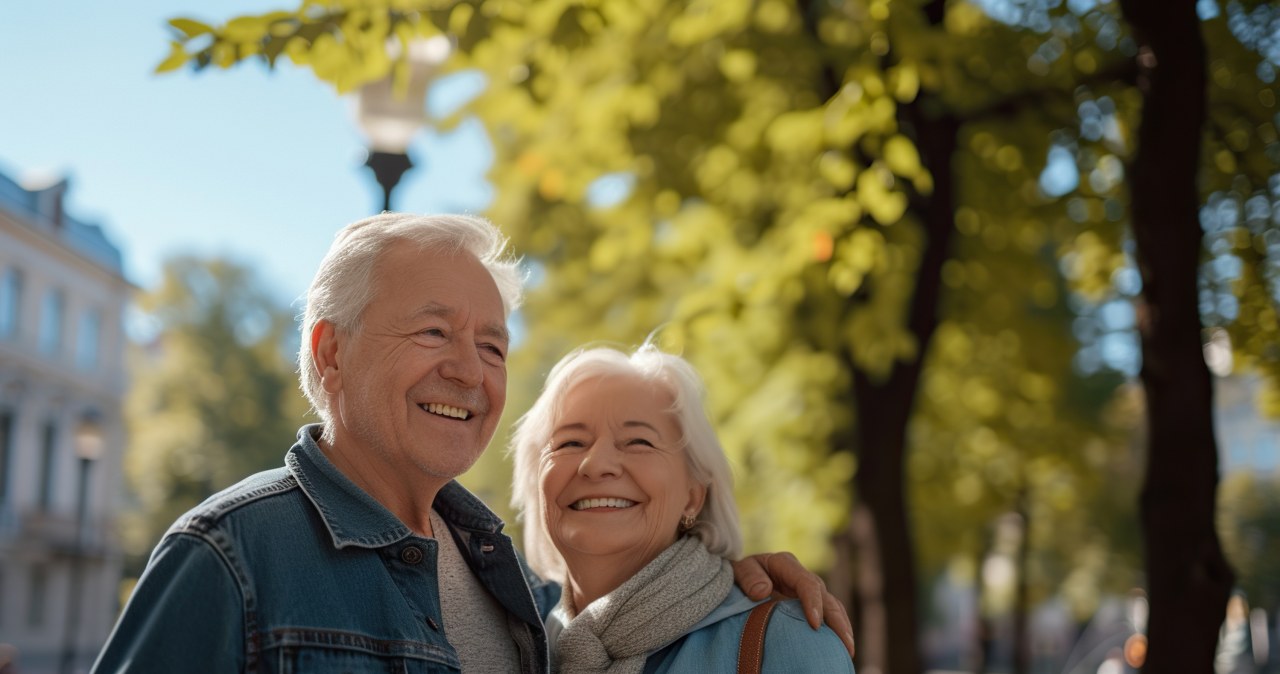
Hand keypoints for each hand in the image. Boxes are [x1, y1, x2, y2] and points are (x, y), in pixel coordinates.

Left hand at [731, 552, 855, 657]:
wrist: (739, 576)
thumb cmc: (739, 574)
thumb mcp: (738, 571)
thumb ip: (748, 577)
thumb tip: (763, 591)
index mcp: (785, 564)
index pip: (807, 583)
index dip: (813, 603)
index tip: (815, 624)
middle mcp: (801, 576)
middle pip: (826, 596)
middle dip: (837, 620)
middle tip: (845, 643)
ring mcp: (807, 591)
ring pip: (832, 606)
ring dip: (842, 626)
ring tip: (848, 650)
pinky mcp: (808, 604)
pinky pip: (827, 615)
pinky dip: (834, 629)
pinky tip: (839, 647)